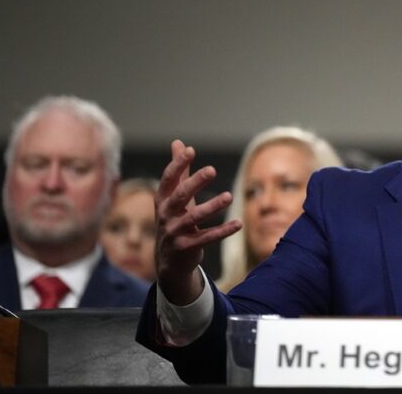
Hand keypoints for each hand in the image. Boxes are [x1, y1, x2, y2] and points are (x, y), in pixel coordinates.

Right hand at [154, 140, 240, 303]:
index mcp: (162, 200)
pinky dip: (223, 231)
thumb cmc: (175, 220)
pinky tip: (238, 224)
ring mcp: (174, 232)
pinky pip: (206, 238)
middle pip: (180, 196)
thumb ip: (179, 171)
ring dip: (212, 206)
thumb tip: (178, 143)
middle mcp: (165, 215)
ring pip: (194, 217)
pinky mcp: (186, 247)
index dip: (178, 164)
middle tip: (212, 169)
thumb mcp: (173, 197)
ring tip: (230, 196)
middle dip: (195, 182)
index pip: (168, 179)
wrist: (168, 260)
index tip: (190, 150)